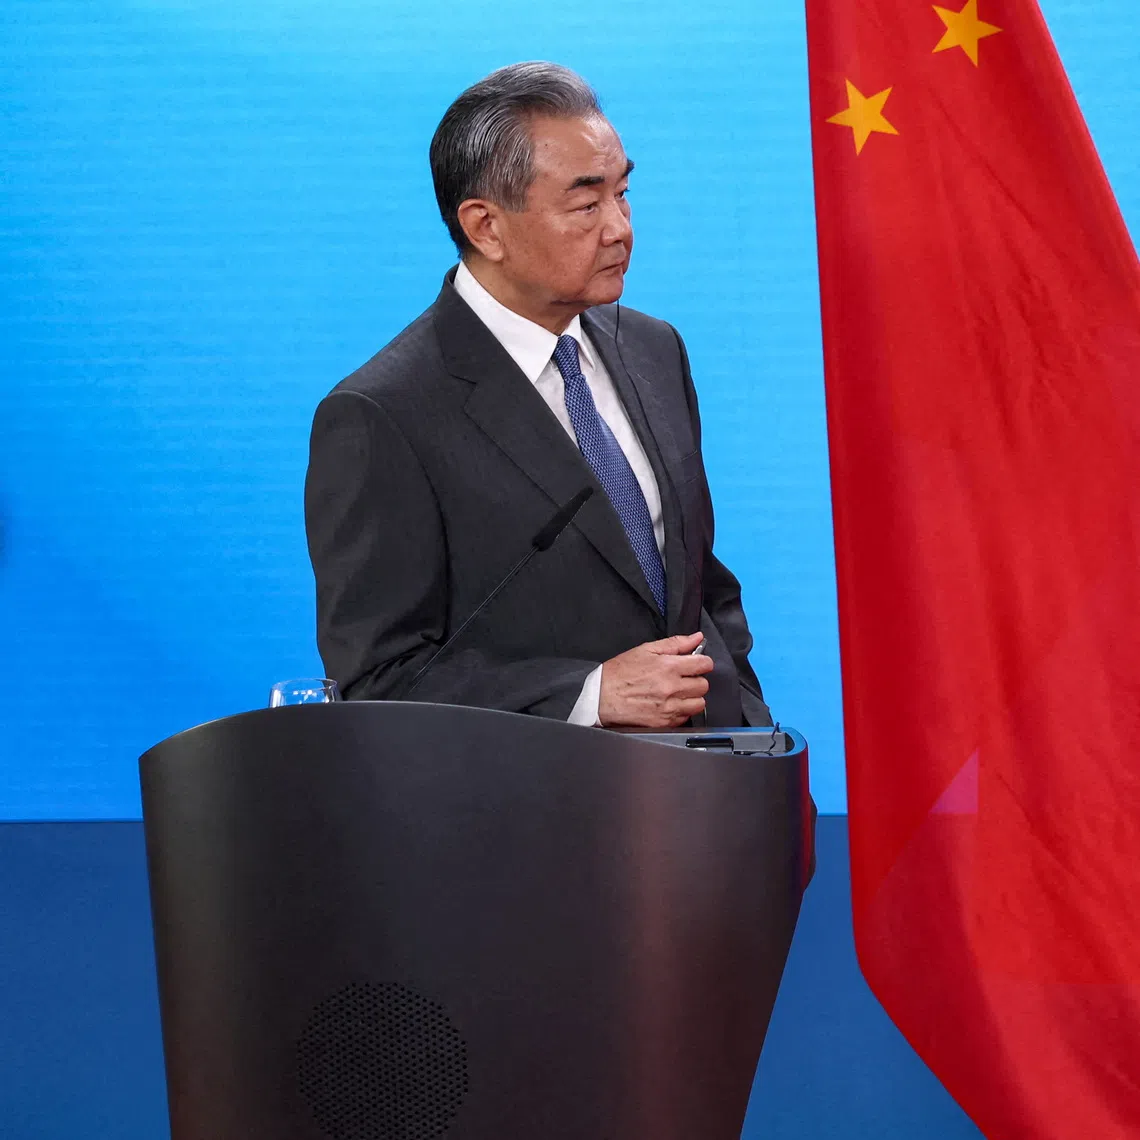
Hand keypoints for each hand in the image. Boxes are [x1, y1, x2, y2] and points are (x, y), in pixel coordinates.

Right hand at [598, 632, 713, 727]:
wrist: (600, 697)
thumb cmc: (619, 674)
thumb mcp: (645, 650)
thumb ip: (675, 643)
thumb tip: (696, 638)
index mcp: (668, 667)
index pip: (704, 664)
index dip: (703, 662)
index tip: (698, 663)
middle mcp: (671, 688)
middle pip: (704, 685)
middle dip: (696, 679)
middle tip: (684, 678)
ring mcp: (669, 707)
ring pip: (699, 703)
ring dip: (692, 697)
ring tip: (678, 692)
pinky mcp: (664, 722)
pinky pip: (686, 718)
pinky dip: (682, 711)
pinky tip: (670, 704)